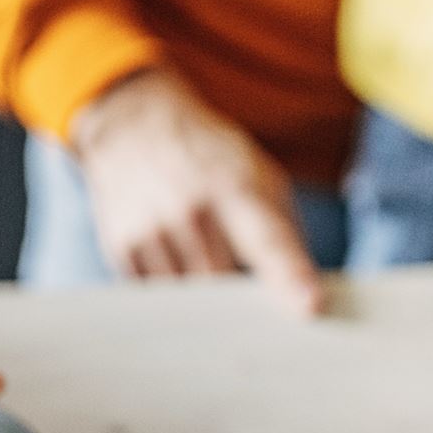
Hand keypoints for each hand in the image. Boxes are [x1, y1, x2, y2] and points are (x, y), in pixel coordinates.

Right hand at [70, 67, 323, 316]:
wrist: (136, 126)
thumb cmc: (211, 158)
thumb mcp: (259, 174)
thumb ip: (284, 230)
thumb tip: (304, 294)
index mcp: (235, 186)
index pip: (269, 240)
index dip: (290, 275)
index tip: (310, 305)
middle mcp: (191, 209)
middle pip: (226, 284)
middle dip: (238, 290)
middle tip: (237, 267)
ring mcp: (151, 230)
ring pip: (190, 297)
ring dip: (202, 290)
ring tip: (197, 245)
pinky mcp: (122, 248)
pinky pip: (158, 295)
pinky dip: (172, 285)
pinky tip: (171, 249)